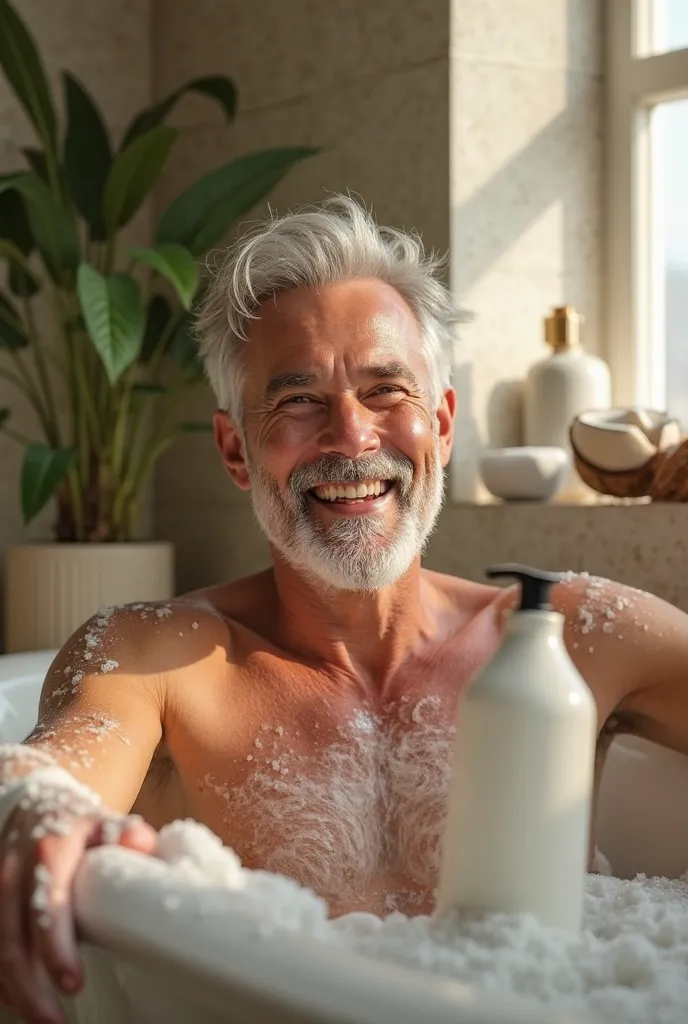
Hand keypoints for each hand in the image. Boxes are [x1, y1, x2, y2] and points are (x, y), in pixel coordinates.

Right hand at [0, 793, 156, 1023]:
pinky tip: (23, 1002)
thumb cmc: (77, 824)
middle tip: (56, 1022)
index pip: (47, 904)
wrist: (34, 808)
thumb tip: (139, 841)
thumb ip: (127, 834)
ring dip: (17, 992)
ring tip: (45, 1021)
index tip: (72, 982)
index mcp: (49, 849)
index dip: (55, 947)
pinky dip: (4, 981)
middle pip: (13, 941)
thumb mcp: (104, 820)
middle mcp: (14, 872)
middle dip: (31, 989)